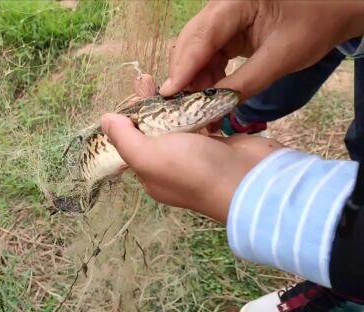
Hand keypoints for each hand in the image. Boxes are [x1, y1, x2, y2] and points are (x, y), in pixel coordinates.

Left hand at [103, 75, 283, 222]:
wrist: (251, 179)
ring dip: (170, 100)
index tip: (131, 94)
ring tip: (166, 78)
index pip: (131, 142)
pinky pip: (199, 120)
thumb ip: (124, 139)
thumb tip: (104, 121)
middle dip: (146, 103)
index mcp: (150, 173)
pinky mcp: (217, 142)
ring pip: (176, 122)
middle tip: (145, 78)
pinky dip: (194, 104)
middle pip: (152, 129)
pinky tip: (192, 87)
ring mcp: (195, 153)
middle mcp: (170, 165)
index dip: (128, 118)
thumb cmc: (194, 170)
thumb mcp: (148, 157)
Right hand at [160, 0, 363, 99]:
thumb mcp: (281, 57)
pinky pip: (206, 56)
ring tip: (198, 110)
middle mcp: (220, 7)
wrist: (333, 9)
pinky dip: (207, 78)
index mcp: (234, 3)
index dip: (183, 68)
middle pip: (189, 44)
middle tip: (181, 109)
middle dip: (185, 77)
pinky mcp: (225, 32)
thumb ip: (244, 83)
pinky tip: (209, 98)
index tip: (170, 94)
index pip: (200, 37)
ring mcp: (221, 19)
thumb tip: (211, 107)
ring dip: (195, 82)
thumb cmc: (315, 23)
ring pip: (194, 53)